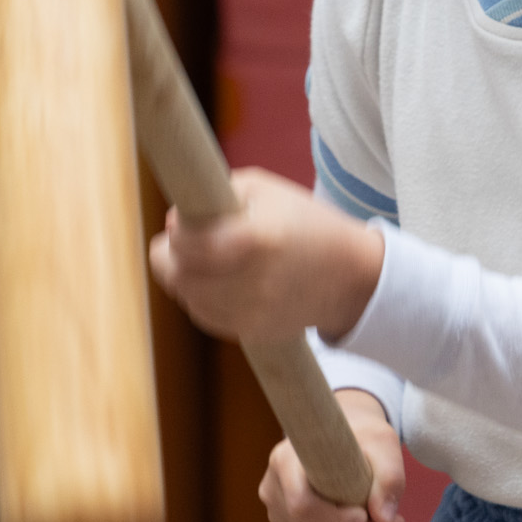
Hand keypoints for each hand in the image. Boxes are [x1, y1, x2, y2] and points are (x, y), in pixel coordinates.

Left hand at [147, 167, 384, 342]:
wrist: (350, 275)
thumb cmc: (303, 222)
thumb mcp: (264, 188)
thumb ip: (215, 195)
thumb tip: (173, 224)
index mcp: (258, 239)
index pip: (187, 244)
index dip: (177, 231)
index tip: (184, 222)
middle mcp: (254, 282)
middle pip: (179, 276)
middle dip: (172, 256)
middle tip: (184, 242)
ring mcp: (252, 313)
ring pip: (188, 298)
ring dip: (187, 277)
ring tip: (209, 259)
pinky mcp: (252, 333)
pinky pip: (205, 316)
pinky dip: (203, 298)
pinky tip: (223, 280)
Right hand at [261, 389, 407, 521]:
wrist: (343, 438)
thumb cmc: (361, 435)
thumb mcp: (382, 442)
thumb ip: (388, 476)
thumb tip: (383, 518)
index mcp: (286, 460)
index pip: (301, 506)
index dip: (335, 521)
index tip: (364, 515)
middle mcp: (275, 490)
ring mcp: (280, 515)